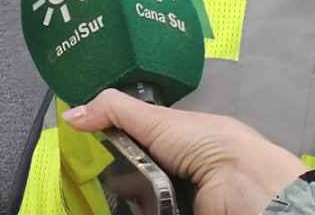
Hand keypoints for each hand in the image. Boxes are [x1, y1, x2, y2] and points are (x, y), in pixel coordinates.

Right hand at [63, 89, 303, 214]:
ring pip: (144, 199)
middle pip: (138, 174)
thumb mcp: (155, 119)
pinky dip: (139, 209)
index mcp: (180, 138)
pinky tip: (125, 207)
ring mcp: (183, 196)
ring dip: (126, 198)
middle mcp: (182, 168)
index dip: (115, 145)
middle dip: (118, 177)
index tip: (91, 149)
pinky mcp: (180, 213)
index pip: (138, 141)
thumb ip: (112, 111)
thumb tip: (70, 115)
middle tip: (95, 180)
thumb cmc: (204, 144)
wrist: (244, 187)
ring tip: (108, 197)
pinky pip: (151, 211)